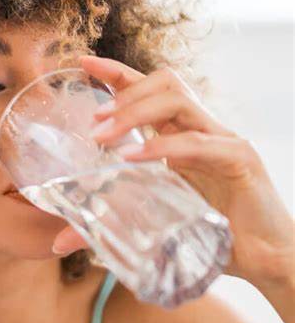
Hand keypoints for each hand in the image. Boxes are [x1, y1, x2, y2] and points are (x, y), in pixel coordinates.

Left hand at [52, 55, 293, 286]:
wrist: (263, 259)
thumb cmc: (207, 233)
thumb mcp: (152, 217)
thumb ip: (108, 221)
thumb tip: (60, 240)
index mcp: (180, 134)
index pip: (148, 89)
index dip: (116, 72)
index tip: (83, 63)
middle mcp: (200, 128)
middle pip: (164, 82)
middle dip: (124, 92)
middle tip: (93, 117)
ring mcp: (221, 139)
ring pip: (177, 101)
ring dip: (134, 112)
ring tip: (102, 134)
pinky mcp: (238, 159)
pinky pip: (195, 142)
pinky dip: (160, 147)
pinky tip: (131, 158)